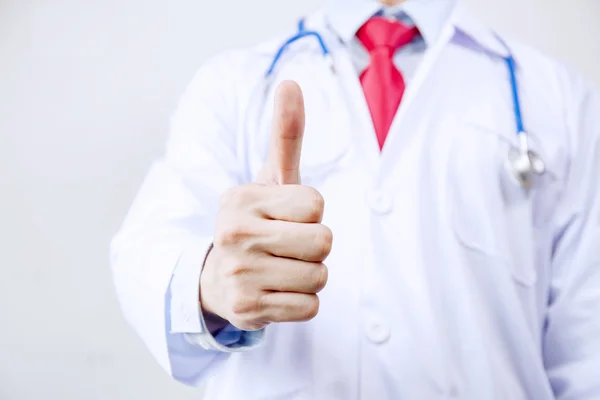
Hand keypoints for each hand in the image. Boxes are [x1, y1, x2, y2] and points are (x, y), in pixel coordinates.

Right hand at [200, 80, 332, 331]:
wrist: (219, 278)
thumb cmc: (257, 222)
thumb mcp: (271, 180)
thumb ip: (286, 135)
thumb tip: (291, 82)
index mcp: (241, 199)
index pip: (317, 205)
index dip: (311, 212)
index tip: (286, 216)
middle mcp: (234, 235)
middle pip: (324, 242)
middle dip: (315, 245)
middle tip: (286, 245)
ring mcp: (239, 275)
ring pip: (319, 276)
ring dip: (310, 274)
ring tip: (281, 268)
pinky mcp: (247, 310)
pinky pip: (310, 308)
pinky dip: (302, 302)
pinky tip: (276, 291)